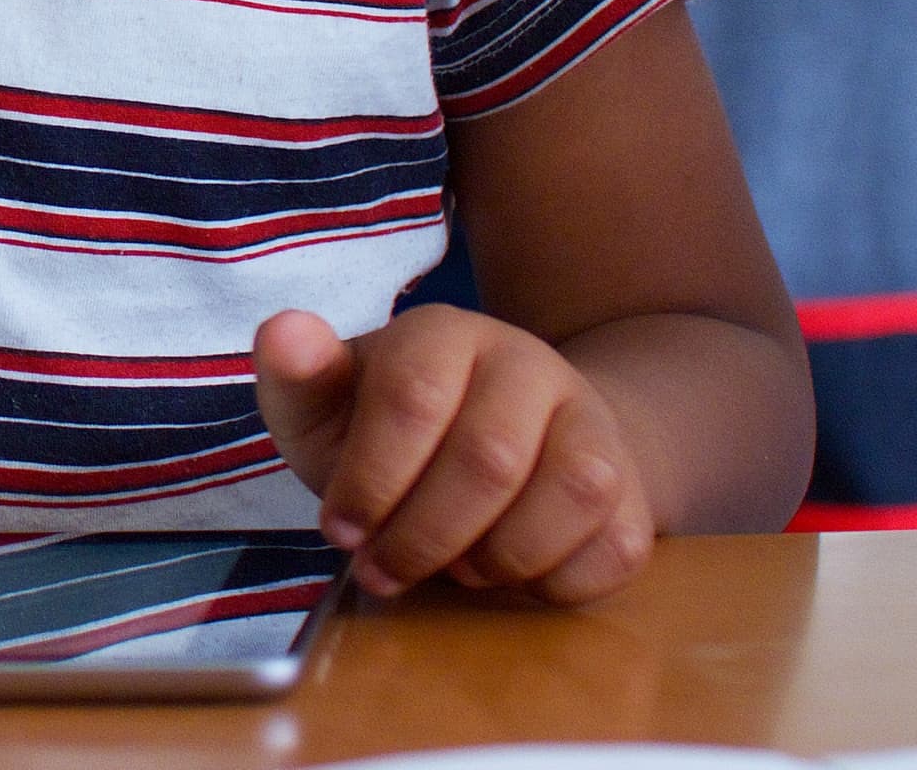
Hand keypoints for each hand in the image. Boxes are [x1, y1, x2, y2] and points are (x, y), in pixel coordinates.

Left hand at [253, 305, 654, 604]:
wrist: (510, 447)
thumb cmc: (397, 435)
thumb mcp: (329, 407)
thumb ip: (298, 377)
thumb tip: (284, 333)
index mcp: (444, 333)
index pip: (412, 395)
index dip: (370, 478)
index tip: (339, 530)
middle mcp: (528, 363)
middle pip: (489, 456)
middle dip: (423, 535)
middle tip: (383, 572)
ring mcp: (591, 421)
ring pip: (570, 494)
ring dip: (497, 557)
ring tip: (453, 570)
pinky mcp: (633, 487)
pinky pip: (614, 547)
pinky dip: (554, 582)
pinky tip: (510, 577)